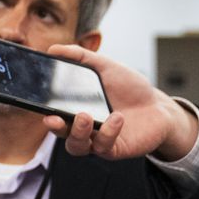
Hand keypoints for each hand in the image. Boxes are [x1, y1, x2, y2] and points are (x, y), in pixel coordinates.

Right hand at [36, 44, 198, 161]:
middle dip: (55, 127)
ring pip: (77, 146)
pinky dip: (108, 133)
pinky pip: (104, 147)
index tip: (40, 105)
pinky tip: (117, 118)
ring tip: (84, 116)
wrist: (158, 106)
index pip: (54, 113)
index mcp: (75, 109)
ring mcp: (97, 140)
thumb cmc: (129, 88)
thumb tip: (53, 49)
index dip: (45, 112)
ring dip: (77, 133)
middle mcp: (82, 127)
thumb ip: (80, 57)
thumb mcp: (105, 67)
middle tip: (54, 118)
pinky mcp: (115, 149)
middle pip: (61, 133)